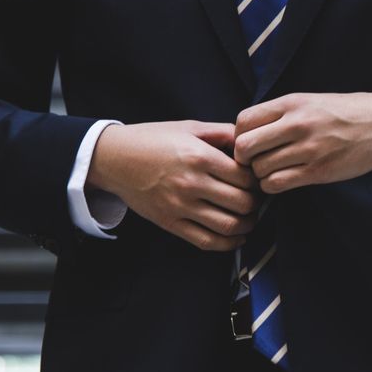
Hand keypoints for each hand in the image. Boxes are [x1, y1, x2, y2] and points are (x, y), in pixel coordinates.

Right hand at [86, 121, 258, 250]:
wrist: (114, 158)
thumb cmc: (153, 139)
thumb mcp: (189, 127)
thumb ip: (222, 132)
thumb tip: (250, 141)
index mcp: (199, 156)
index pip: (245, 177)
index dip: (257, 180)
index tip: (257, 179)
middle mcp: (191, 183)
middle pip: (242, 203)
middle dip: (255, 203)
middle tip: (256, 198)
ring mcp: (180, 206)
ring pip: (228, 226)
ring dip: (247, 225)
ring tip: (249, 218)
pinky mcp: (170, 223)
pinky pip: (206, 241)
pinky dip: (228, 244)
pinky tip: (236, 237)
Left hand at [234, 92, 371, 193]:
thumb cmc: (346, 112)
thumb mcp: (310, 101)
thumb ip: (281, 114)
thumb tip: (248, 133)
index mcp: (292, 103)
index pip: (243, 121)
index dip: (239, 136)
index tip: (250, 143)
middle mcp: (297, 124)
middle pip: (245, 147)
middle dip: (244, 159)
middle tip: (255, 162)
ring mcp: (308, 149)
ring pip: (259, 169)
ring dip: (260, 175)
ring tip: (273, 171)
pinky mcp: (319, 171)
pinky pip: (277, 184)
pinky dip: (273, 186)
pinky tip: (283, 180)